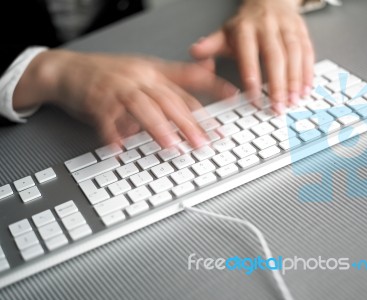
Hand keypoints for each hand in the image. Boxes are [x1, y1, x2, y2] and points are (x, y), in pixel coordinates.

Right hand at [13, 50, 237, 146]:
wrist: (69, 69)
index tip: (233, 97)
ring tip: (171, 146)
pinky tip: (119, 149)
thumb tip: (202, 83)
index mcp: (153, 72)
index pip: (187, 83)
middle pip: (169, 100)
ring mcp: (117, 88)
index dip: (212, 90)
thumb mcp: (144, 72)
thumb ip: (172, 81)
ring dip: (157, 128)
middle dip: (188, 123)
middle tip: (203, 142)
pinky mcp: (95, 100)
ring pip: (142, 107)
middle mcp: (139, 78)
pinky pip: (106, 119)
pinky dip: (112, 134)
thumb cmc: (110, 75)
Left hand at [190, 0, 314, 113]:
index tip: (254, 97)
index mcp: (246, 28)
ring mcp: (287, 28)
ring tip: (293, 101)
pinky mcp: (302, 31)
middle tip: (277, 106)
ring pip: (294, 54)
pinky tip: (307, 88)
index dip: (252, 75)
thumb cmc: (245, 23)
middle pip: (275, 56)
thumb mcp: (225, 32)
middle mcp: (268, 27)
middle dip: (278, 84)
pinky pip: (308, 51)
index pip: (249, 53)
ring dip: (295, 80)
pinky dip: (308, 72)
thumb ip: (211, 45)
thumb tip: (195, 52)